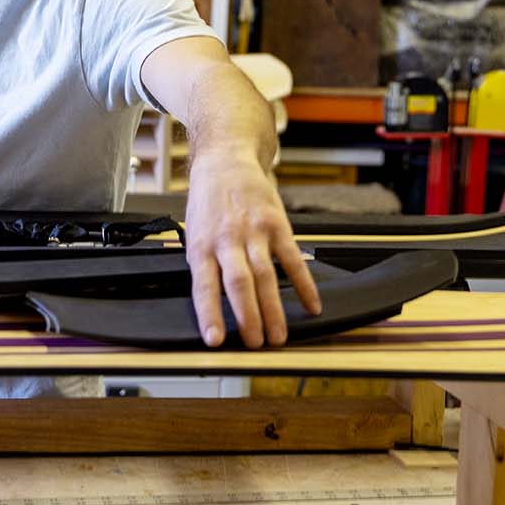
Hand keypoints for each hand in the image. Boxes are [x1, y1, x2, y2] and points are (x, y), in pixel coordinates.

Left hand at [180, 153, 320, 348]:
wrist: (226, 161)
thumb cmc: (207, 202)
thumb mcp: (193, 232)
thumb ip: (203, 265)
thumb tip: (210, 306)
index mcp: (202, 244)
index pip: (204, 285)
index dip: (209, 313)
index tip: (215, 339)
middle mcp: (228, 239)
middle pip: (239, 282)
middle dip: (248, 316)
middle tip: (255, 343)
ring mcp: (254, 231)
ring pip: (265, 275)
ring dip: (274, 308)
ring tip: (279, 336)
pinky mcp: (277, 225)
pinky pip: (293, 259)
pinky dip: (304, 284)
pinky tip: (311, 304)